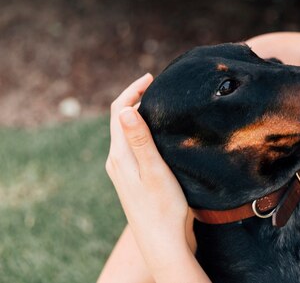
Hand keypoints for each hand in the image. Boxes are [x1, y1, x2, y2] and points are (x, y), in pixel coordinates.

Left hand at [106, 73, 204, 281]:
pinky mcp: (133, 178)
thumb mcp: (154, 171)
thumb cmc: (163, 208)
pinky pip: (134, 145)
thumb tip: (125, 110)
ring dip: (141, 114)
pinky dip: (144, 131)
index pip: (120, 111)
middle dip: (137, 98)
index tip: (152, 77)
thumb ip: (140, 141)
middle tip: (160, 86)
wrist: (162, 241)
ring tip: (162, 103)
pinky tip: (161, 134)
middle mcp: (117, 161)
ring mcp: (123, 170)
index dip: (133, 90)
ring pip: (128, 133)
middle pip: (122, 120)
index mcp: (119, 155)